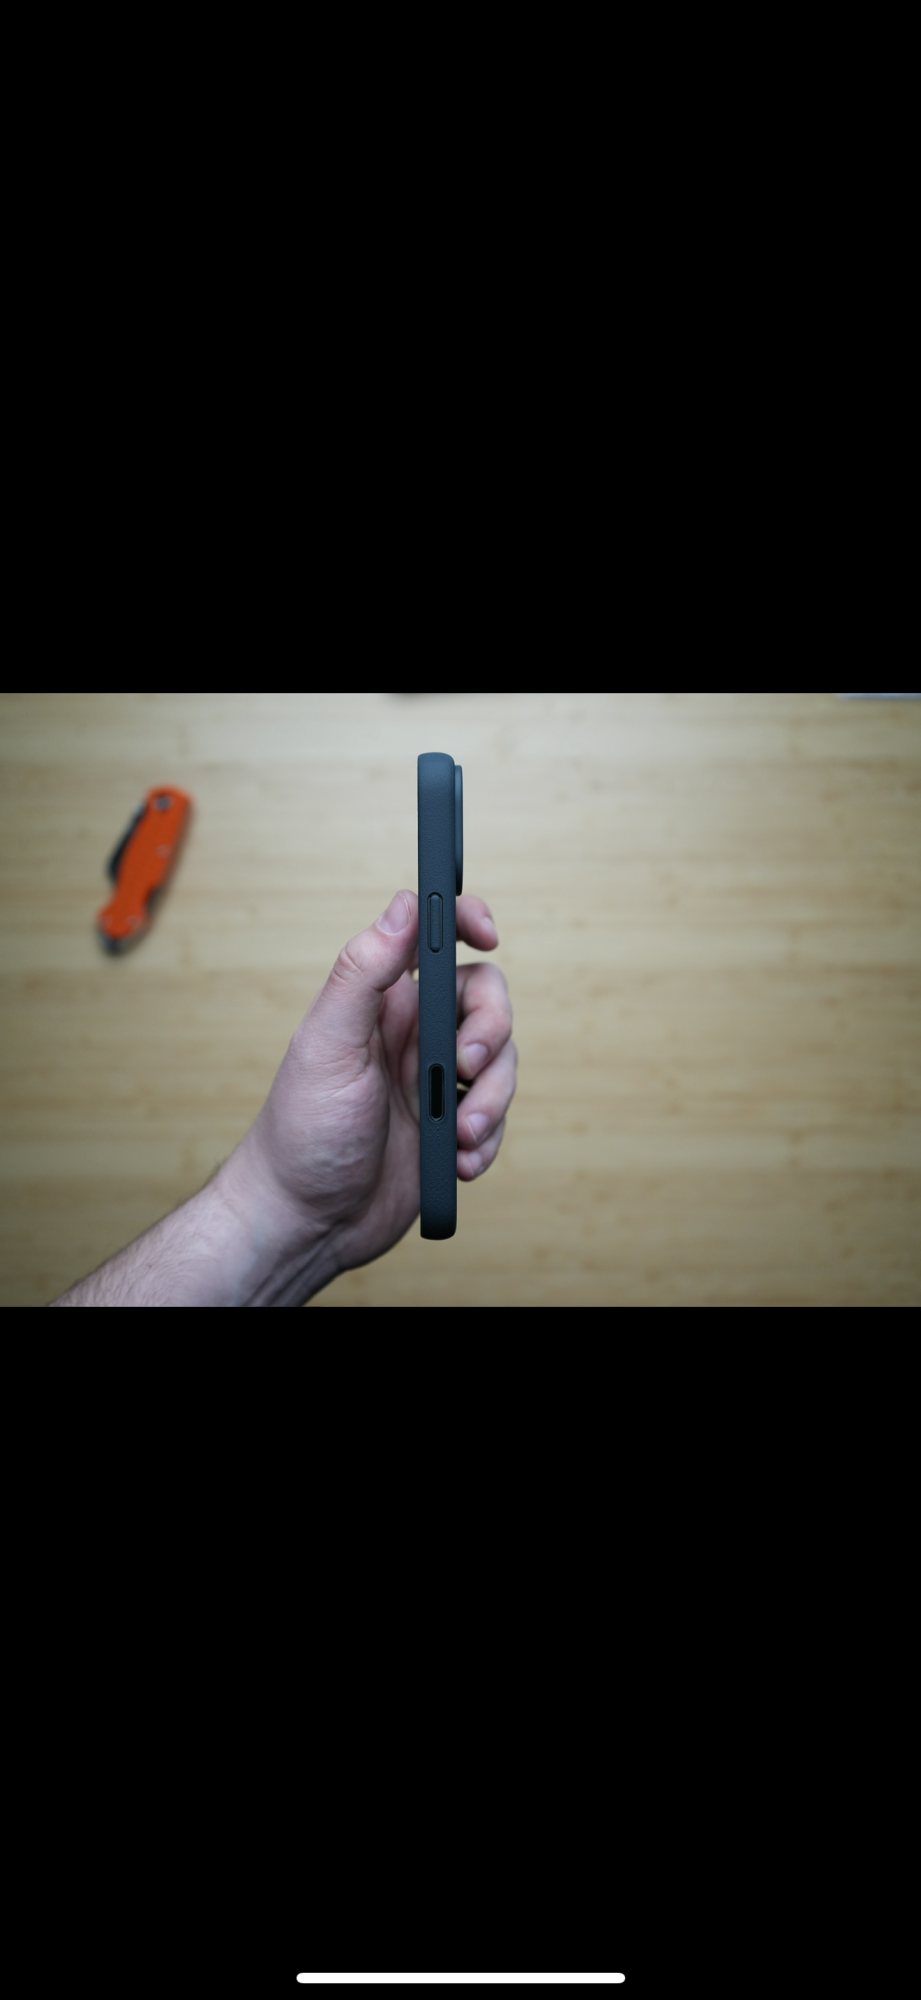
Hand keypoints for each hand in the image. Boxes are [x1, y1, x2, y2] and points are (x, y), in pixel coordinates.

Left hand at [224, 889, 516, 1290]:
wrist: (307, 1224)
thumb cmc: (300, 1134)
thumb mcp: (327, 1045)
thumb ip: (363, 973)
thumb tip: (402, 905)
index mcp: (382, 1004)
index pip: (433, 940)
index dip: (467, 922)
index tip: (489, 933)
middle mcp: (413, 1037)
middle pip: (486, 1001)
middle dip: (492, 1031)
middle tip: (464, 1065)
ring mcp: (434, 1084)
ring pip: (499, 1063)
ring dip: (492, 1100)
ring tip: (460, 1136)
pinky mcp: (450, 1130)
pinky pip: (497, 1119)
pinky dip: (488, 1141)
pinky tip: (457, 1163)